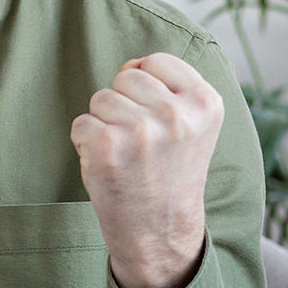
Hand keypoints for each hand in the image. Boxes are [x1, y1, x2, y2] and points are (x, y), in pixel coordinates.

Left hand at [70, 53, 223, 287]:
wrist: (159, 227)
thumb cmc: (168, 170)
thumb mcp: (190, 125)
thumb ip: (167, 88)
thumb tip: (129, 65)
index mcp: (205, 102)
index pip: (156, 61)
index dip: (146, 86)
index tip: (157, 118)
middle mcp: (176, 114)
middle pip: (125, 77)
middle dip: (123, 104)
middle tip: (140, 142)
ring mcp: (140, 130)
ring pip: (100, 99)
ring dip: (104, 124)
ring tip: (126, 153)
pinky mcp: (106, 146)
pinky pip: (81, 123)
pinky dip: (85, 142)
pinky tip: (108, 164)